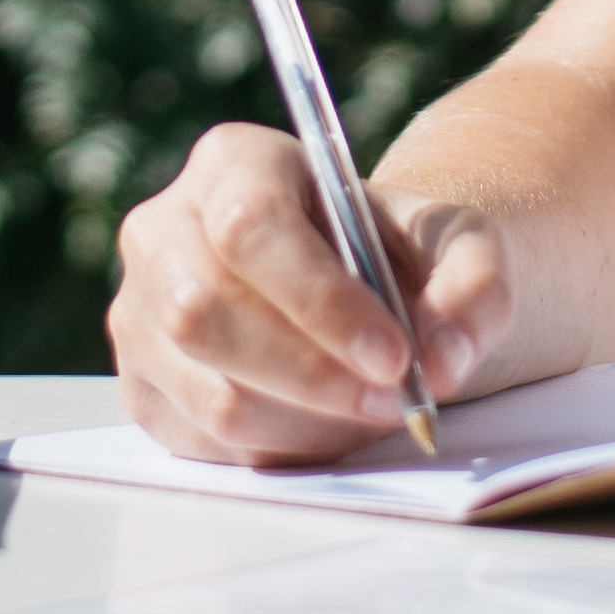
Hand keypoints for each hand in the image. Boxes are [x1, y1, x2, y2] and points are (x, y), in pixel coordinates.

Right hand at [108, 122, 515, 464]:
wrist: (361, 291)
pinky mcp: (142, 386)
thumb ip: (474, 284)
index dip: (319, 300)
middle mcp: (163, 228)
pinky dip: (281, 450)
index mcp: (233, 164)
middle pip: (205, 311)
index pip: (250, 228)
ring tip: (373, 412)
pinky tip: (329, 426)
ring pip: (209, 391)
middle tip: (394, 402)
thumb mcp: (457, 243)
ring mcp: (140, 312)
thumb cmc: (396, 255)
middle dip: (312, 375)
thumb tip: (445, 358)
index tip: (394, 355)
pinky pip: (205, 442)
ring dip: (307, 422)